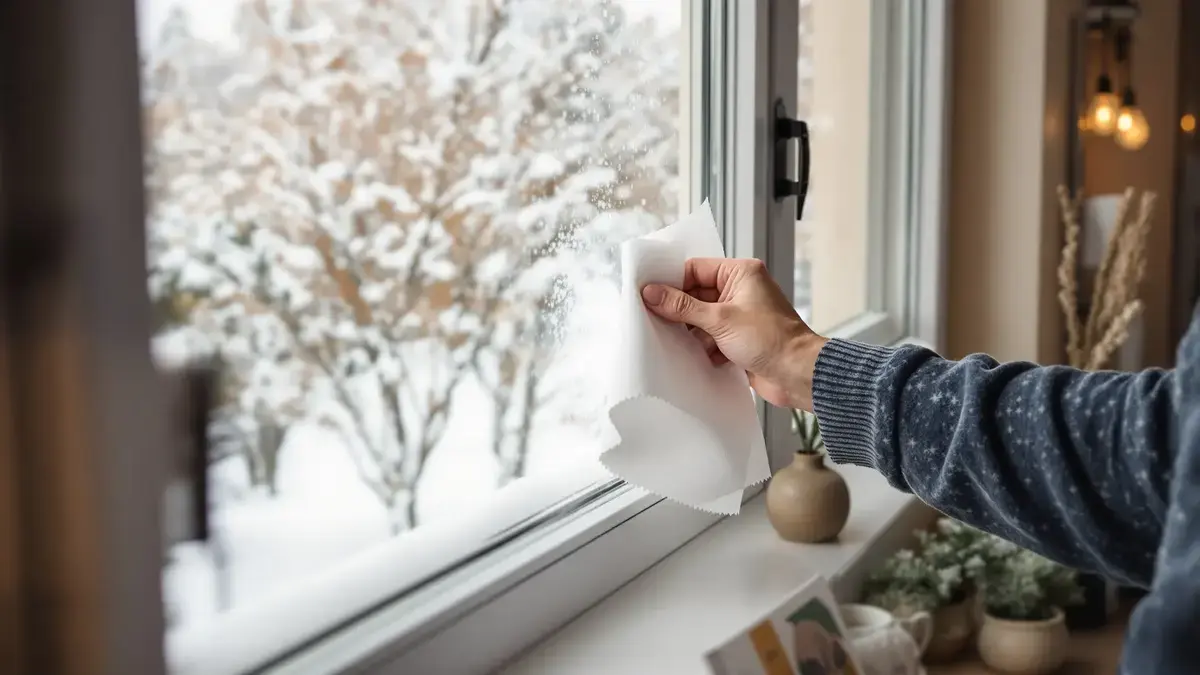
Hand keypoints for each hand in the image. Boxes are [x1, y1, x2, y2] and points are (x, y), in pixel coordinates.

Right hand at [640, 258, 827, 410]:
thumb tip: (653, 293)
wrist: (797, 375)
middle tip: (653, 317)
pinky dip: (701, 346)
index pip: (695, 269)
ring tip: (673, 340)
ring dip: (690, 330)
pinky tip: (694, 355)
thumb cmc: (772, 340)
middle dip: (679, 309)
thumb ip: (682, 306)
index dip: (671, 281)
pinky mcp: (739, 338)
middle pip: (696, 294)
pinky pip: (711, 336)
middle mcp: (741, 290)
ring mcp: (740, 315)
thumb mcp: (719, 319)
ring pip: (701, 317)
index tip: (648, 293)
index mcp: (741, 273)